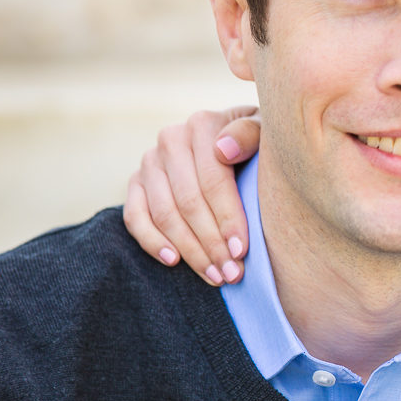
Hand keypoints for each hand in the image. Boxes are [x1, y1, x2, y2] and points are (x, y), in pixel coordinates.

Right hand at [123, 106, 260, 284]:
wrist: (238, 139)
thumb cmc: (259, 142)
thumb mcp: (265, 131)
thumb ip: (250, 134)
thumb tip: (224, 150)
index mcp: (203, 124)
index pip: (213, 180)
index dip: (227, 218)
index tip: (241, 250)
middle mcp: (171, 139)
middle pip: (188, 202)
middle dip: (211, 243)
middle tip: (232, 273)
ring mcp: (150, 161)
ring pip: (164, 214)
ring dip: (189, 250)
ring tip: (214, 276)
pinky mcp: (136, 182)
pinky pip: (134, 217)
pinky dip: (151, 241)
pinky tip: (173, 261)